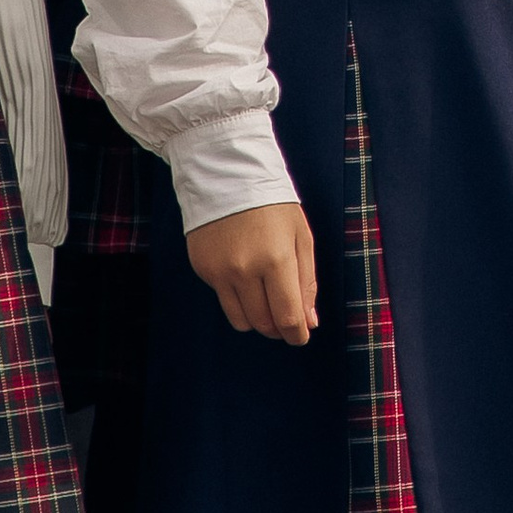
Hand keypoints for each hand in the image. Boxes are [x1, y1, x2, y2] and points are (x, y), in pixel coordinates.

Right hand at [189, 205, 317, 344]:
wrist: (228, 176)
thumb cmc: (273, 205)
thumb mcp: (301, 236)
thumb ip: (306, 282)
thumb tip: (309, 321)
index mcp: (277, 260)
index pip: (287, 317)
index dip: (297, 334)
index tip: (301, 336)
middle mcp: (246, 270)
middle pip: (263, 323)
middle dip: (279, 328)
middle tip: (286, 319)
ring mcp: (221, 272)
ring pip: (241, 320)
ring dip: (257, 319)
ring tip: (266, 300)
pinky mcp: (203, 269)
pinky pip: (224, 299)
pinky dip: (238, 296)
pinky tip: (244, 273)